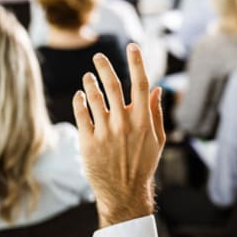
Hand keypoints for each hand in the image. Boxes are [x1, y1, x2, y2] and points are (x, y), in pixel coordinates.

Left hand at [73, 44, 165, 227]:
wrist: (124, 191)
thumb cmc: (143, 164)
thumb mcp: (157, 139)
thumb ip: (156, 113)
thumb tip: (157, 90)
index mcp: (144, 121)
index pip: (141, 84)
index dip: (137, 62)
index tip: (133, 46)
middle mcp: (124, 123)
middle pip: (113, 86)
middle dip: (104, 67)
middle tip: (98, 56)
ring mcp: (105, 132)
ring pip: (94, 97)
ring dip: (89, 82)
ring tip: (88, 77)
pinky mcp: (88, 141)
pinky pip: (81, 113)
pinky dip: (79, 100)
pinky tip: (80, 95)